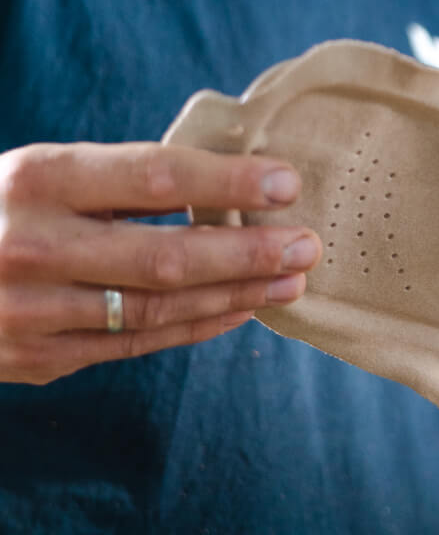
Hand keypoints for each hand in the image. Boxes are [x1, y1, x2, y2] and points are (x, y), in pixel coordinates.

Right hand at [0, 142, 321, 384]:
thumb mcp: (32, 174)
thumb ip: (111, 181)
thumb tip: (222, 181)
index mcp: (34, 179)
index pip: (152, 176)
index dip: (226, 179)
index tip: (286, 181)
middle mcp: (32, 245)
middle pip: (166, 255)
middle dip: (249, 251)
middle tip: (309, 244)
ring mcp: (33, 312)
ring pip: (158, 309)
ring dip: (236, 294)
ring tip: (291, 280)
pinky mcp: (39, 361)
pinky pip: (136, 345)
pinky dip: (197, 328)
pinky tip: (241, 309)